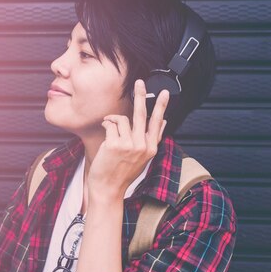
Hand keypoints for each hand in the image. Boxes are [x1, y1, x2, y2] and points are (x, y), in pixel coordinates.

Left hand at [88, 79, 168, 196]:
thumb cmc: (123, 173)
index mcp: (150, 148)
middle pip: (142, 115)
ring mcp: (128, 145)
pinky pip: (110, 124)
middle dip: (140, 96)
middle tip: (139, 82)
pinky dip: (106, 125)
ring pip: (122, 119)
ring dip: (113, 121)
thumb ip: (153, 139)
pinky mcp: (114, 144)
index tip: (165, 93)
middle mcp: (142, 146)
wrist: (108, 189)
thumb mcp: (143, 158)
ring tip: (110, 128)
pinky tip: (105, 133)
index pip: (157, 122)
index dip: (161, 106)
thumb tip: (164, 121)